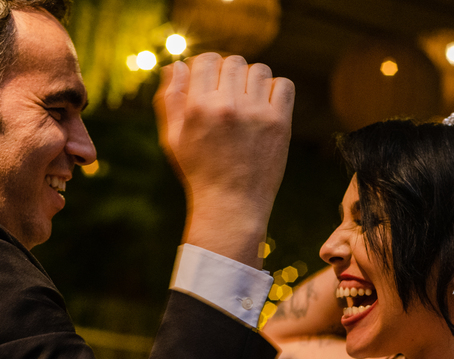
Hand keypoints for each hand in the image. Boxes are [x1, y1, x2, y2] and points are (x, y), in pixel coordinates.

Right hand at [155, 55, 293, 261]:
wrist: (232, 205)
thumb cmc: (200, 172)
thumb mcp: (173, 138)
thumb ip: (169, 99)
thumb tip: (176, 64)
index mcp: (198, 107)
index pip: (207, 59)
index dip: (208, 67)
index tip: (211, 82)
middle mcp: (228, 106)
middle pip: (234, 62)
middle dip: (230, 74)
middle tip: (230, 96)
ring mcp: (256, 114)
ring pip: (259, 70)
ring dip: (253, 81)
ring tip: (248, 101)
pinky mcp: (280, 124)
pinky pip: (284, 86)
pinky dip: (276, 90)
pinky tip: (266, 106)